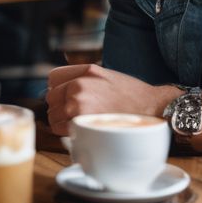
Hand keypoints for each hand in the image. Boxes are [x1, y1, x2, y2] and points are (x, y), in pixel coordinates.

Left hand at [45, 64, 176, 136]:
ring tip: (79, 122)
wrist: (150, 109)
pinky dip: (66, 131)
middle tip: (75, 112)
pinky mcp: (79, 122)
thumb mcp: (106, 75)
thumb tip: (63, 89)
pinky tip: (81, 129)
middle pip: (50, 98)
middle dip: (59, 106)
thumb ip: (83, 78)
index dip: (58, 89)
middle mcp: (79, 85)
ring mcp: (78, 103)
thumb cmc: (131, 95)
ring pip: (52, 115)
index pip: (52, 78)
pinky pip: (59, 128)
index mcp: (86, 71)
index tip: (65, 96)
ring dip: (61, 120)